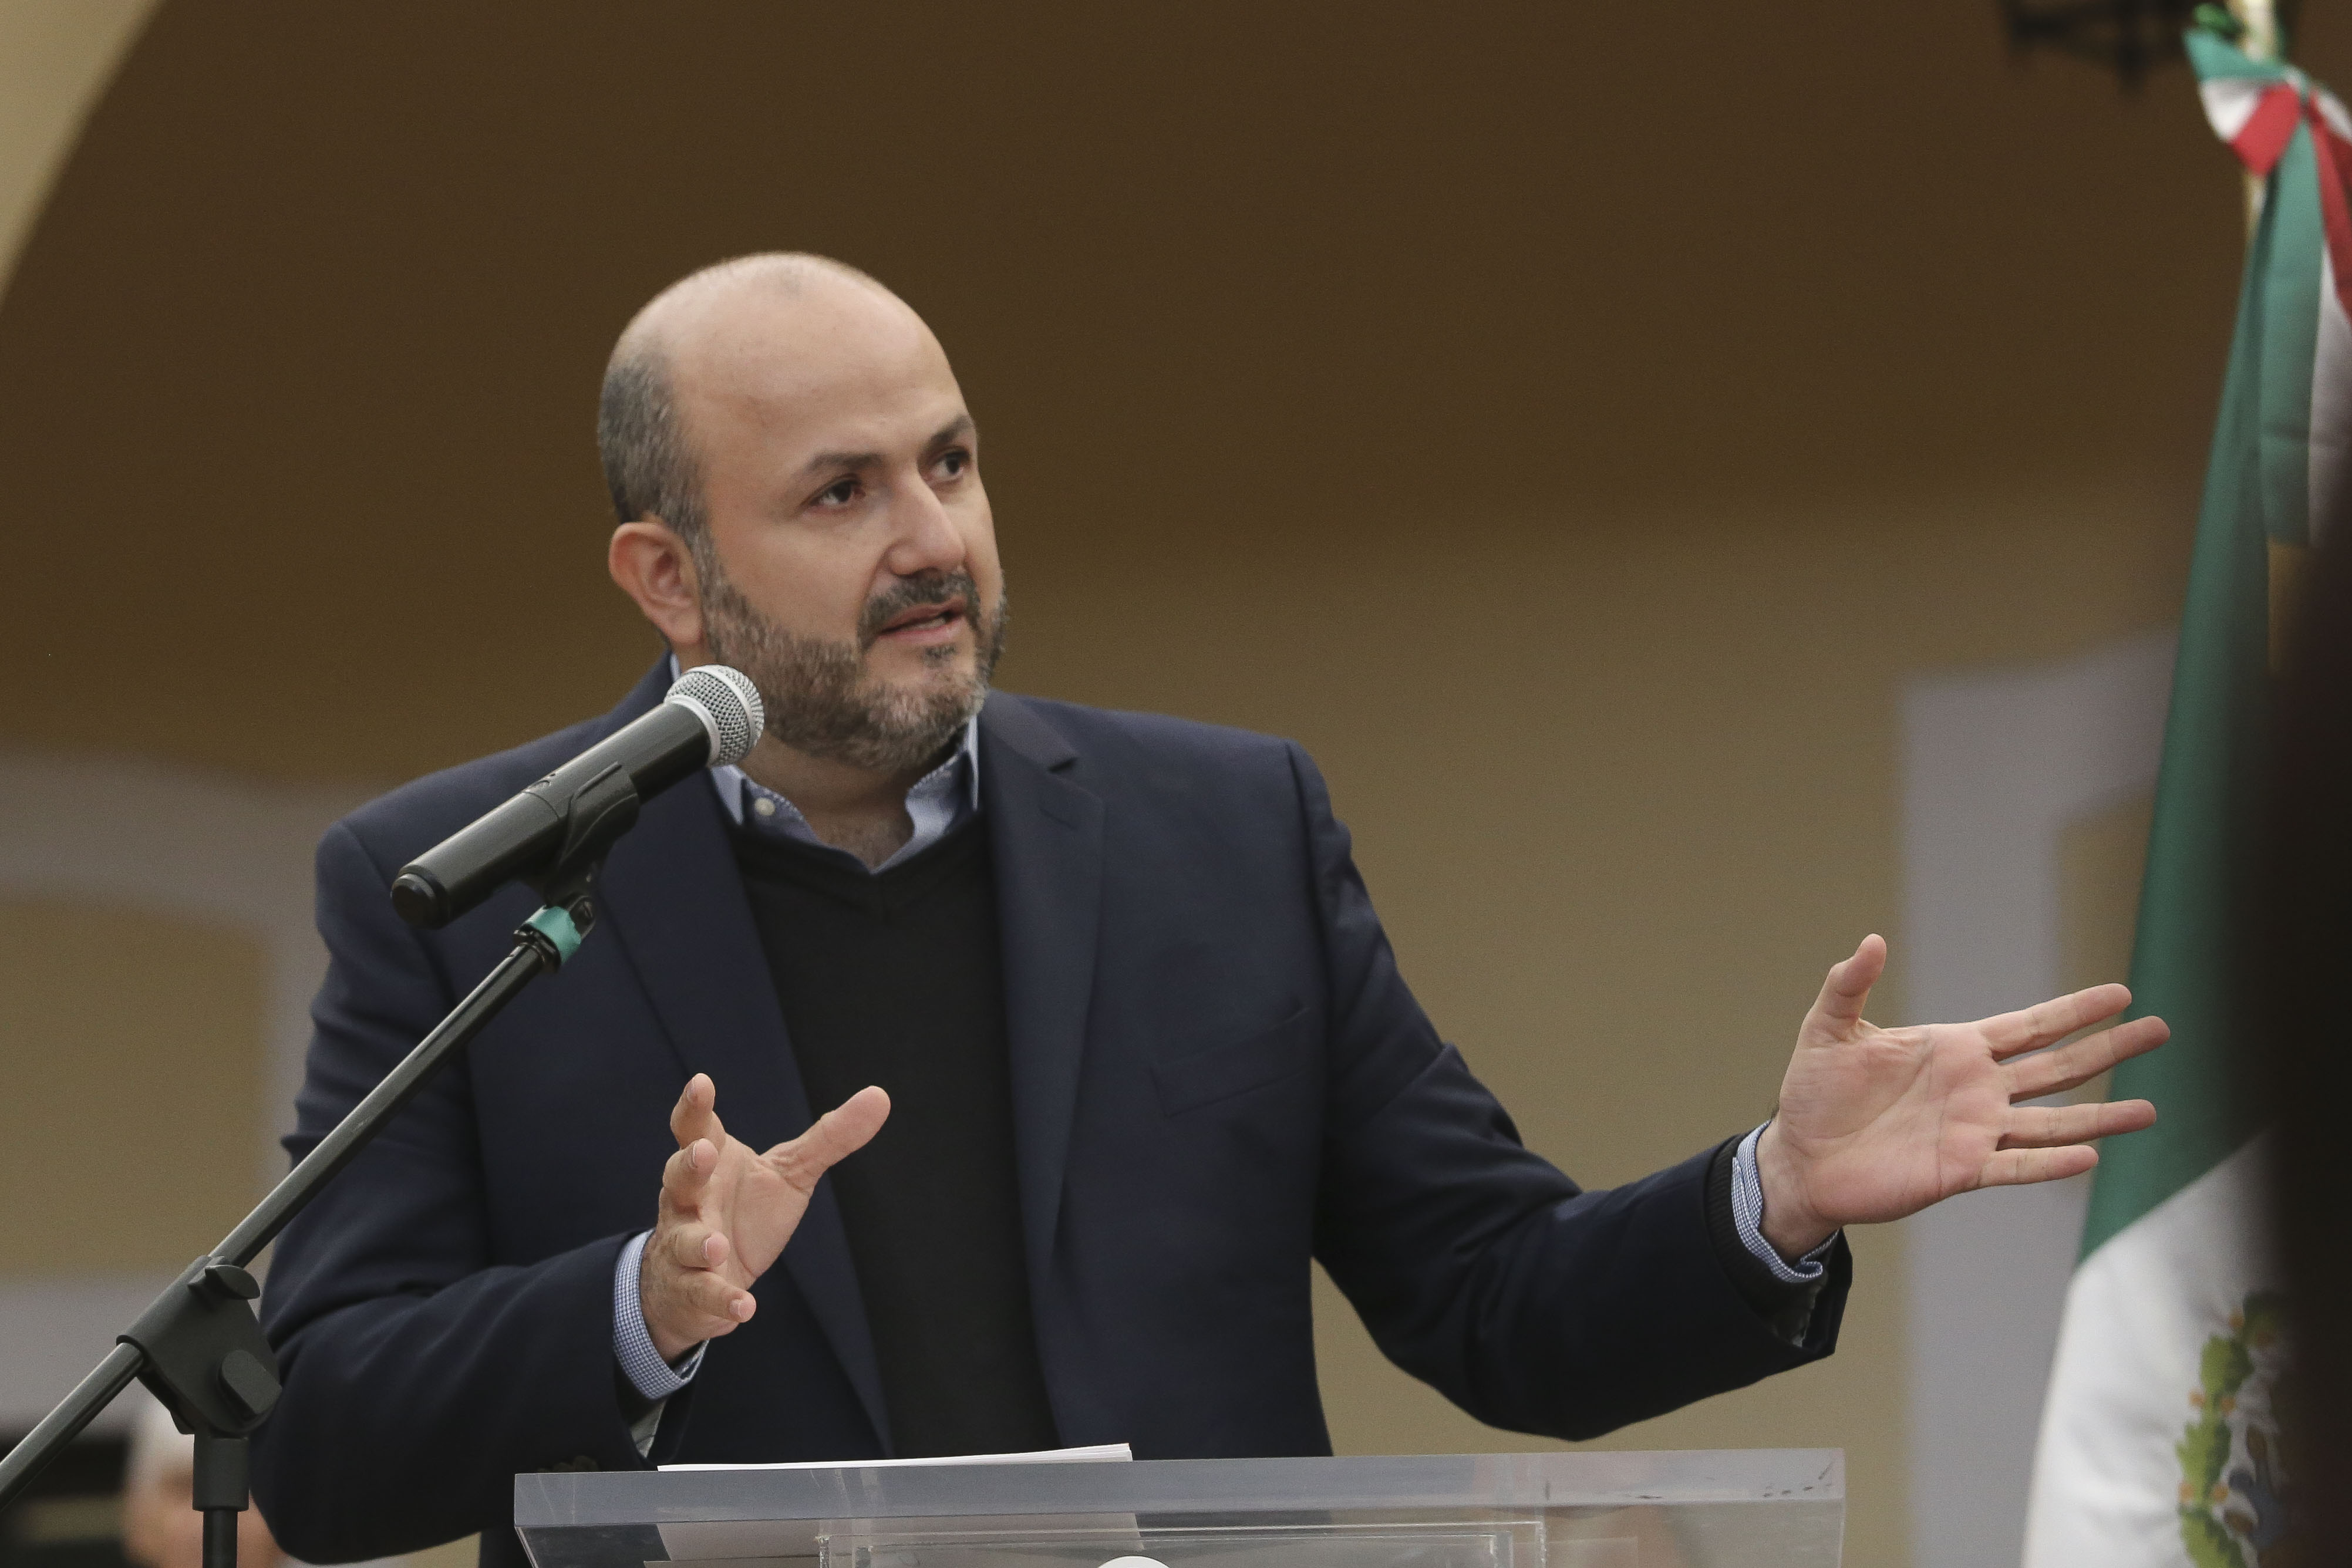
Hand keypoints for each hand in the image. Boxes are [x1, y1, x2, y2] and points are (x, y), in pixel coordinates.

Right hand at [639, 1072, 889, 1361]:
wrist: (704, 1279)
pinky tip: (745, 1308)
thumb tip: (881, 1095)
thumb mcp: (790, 1173)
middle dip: (688, 1165)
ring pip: (682, 1240)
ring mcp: (684, 1246)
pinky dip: (722, 1301)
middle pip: (678, 1177)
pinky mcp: (693, 1290)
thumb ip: (829, 1137)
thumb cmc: (744, 1212)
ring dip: (699, 1243)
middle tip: (704, 1153)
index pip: (696, 1128)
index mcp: (711, 1162)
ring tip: (717, 1245)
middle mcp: (689, 1200)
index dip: (696, 1107)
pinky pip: (703, 1295)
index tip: (702, 1082)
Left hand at [1754, 934, 2164, 1258]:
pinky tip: (2090, 1156)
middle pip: (2057, 1066)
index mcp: (1955, 1050)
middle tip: (2160, 1030)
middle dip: (2108, 1048)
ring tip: (2150, 1109)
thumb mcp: (1827, 1029)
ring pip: (2052, 1122)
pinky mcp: (1960, 1172)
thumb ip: (1848, 985)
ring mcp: (1974, 1132)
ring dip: (2100, 1116)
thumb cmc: (1815, 1092)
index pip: (2028, 1025)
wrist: (1800, 1156)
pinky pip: (2016, 1166)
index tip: (2120, 993)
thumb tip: (1871, 939)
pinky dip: (2051, 1163)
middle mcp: (1977, 1090)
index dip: (2073, 1010)